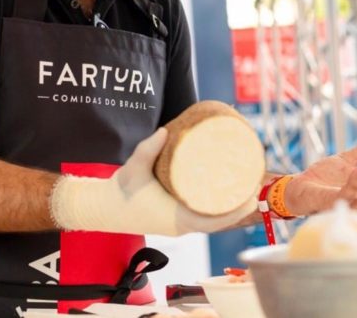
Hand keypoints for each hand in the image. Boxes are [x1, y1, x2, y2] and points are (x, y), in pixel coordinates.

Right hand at [51, 128, 257, 235]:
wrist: (102, 207)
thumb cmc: (119, 192)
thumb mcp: (132, 168)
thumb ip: (147, 149)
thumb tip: (164, 131)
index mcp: (176, 220)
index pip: (214, 222)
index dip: (236, 211)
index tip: (251, 195)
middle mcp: (181, 225)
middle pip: (220, 220)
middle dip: (240, 204)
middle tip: (254, 180)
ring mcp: (179, 223)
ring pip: (213, 218)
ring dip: (231, 206)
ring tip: (246, 183)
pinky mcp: (176, 216)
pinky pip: (204, 215)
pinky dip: (218, 207)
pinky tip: (226, 192)